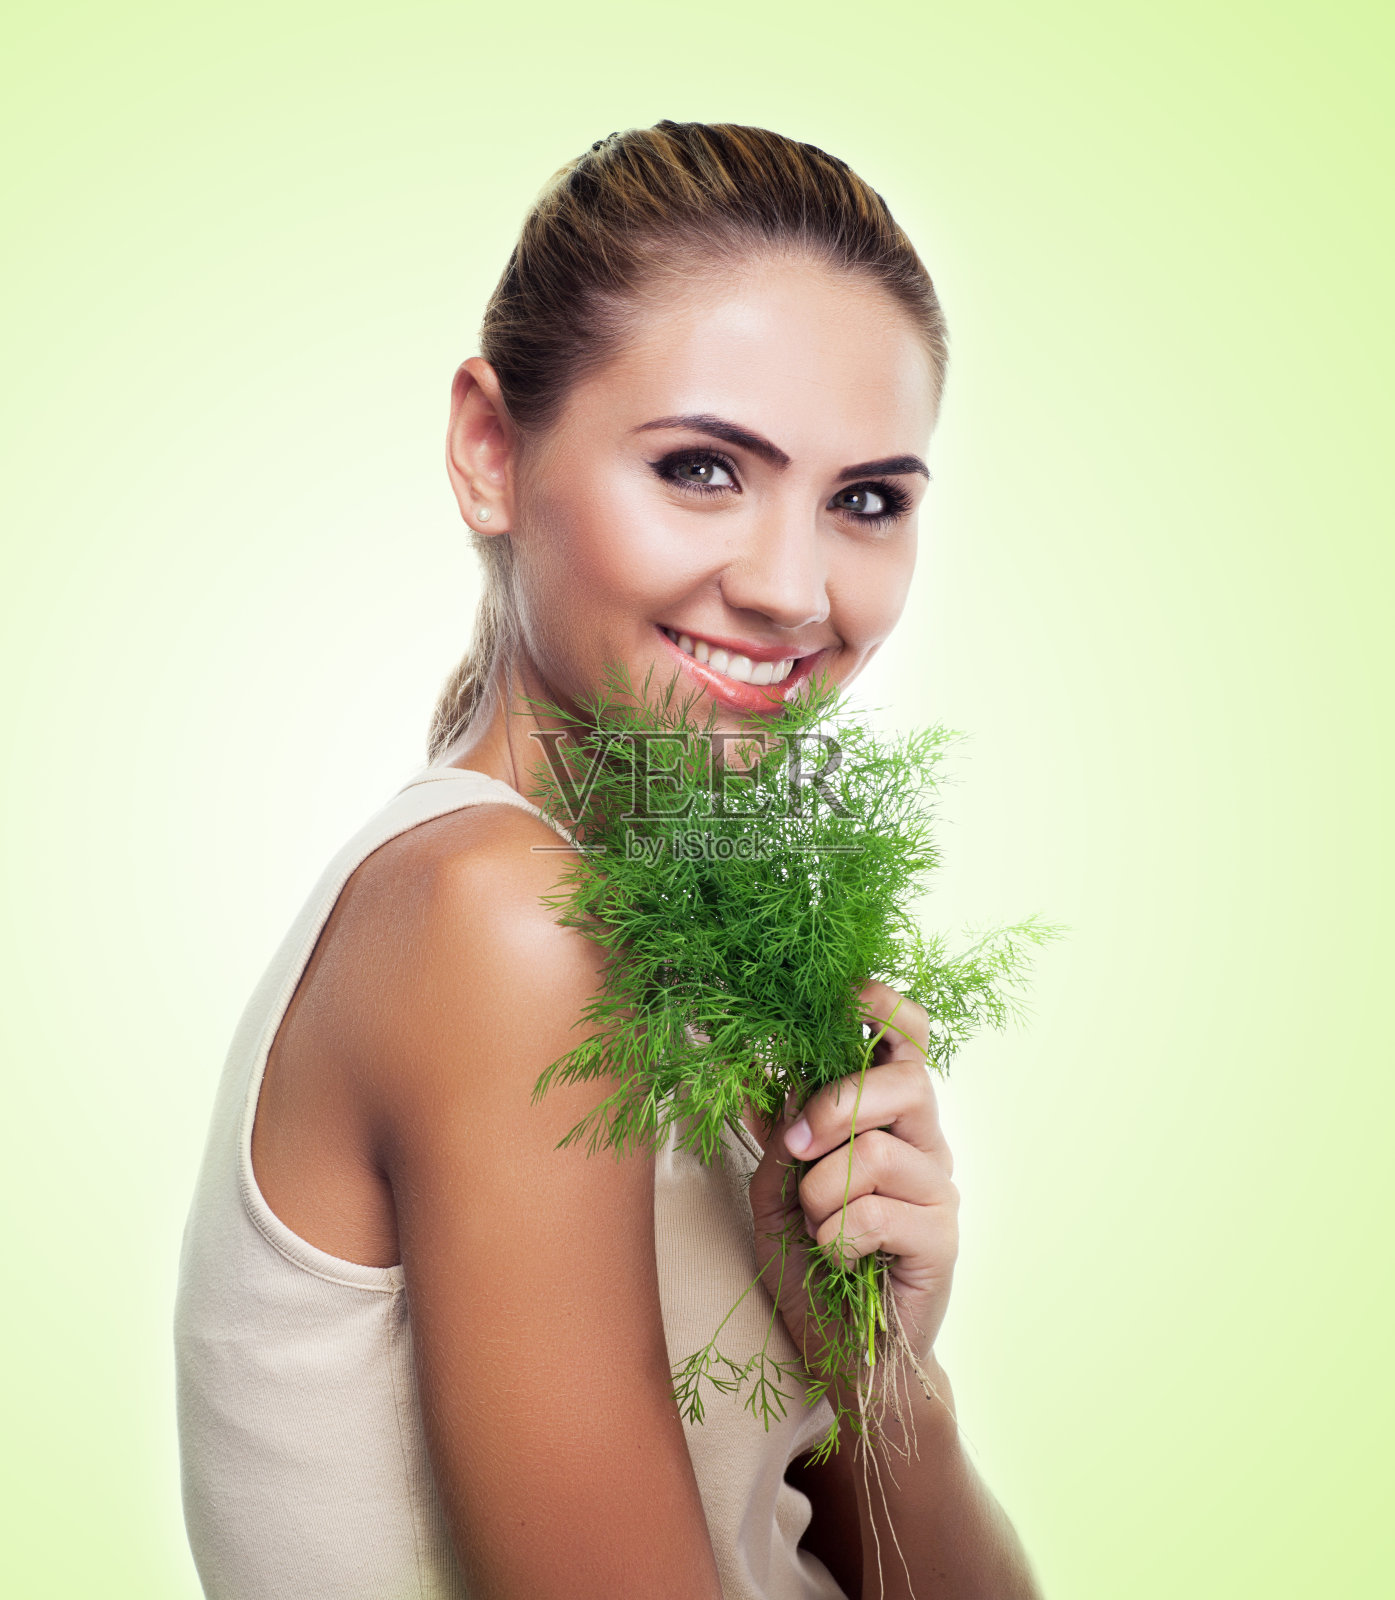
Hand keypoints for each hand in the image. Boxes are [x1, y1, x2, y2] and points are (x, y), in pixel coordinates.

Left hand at [746, 981, 958, 1374]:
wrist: (842, 1355)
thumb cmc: (811, 1266)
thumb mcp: (774, 1186)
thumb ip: (774, 1128)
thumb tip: (747, 1065)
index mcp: (890, 1117)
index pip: (910, 1038)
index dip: (886, 1005)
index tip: (849, 991)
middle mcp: (925, 1143)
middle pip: (903, 1080)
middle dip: (836, 1105)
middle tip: (796, 1147)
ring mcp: (940, 1190)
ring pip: (877, 1152)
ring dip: (820, 1192)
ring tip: (815, 1225)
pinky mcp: (942, 1239)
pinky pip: (876, 1212)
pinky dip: (835, 1236)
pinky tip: (837, 1257)